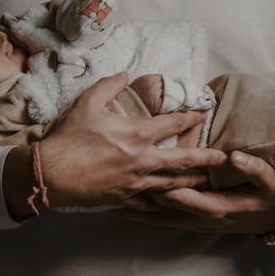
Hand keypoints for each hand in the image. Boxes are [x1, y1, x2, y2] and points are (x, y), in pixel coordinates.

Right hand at [36, 73, 228, 207]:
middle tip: (223, 158)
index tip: (203, 113)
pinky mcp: (126, 198)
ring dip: (192, 181)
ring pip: (173, 184)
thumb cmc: (70, 138)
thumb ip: (109, 84)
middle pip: (183, 160)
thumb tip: (125, 74)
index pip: (173, 123)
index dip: (191, 116)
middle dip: (206, 158)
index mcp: (137, 135)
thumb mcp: (88, 103)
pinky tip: (173, 201)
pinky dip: (165, 201)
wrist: (51, 174)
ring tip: (206, 180)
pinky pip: (152, 201)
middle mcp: (142, 160)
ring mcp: (136, 182)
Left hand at [109, 150, 274, 233]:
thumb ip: (254, 169)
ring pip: (157, 216)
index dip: (163, 186)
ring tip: (108, 200)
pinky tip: (122, 208)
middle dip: (139, 197)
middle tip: (114, 185)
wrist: (272, 219)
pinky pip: (160, 218)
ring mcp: (192, 221)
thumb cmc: (269, 197)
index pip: (184, 197)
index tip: (145, 173)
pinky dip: (141, 213)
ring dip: (135, 208)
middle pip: (163, 208)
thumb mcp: (269, 183)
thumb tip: (235, 157)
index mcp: (216, 206)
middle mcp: (199, 217)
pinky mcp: (188, 220)